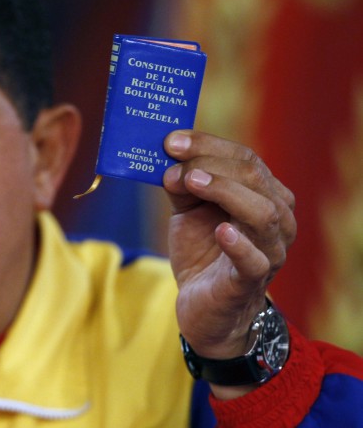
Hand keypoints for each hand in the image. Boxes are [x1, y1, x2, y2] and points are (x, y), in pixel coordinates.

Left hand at [162, 130, 295, 361]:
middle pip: (254, 178)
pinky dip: (239, 243)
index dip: (208, 145)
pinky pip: (255, 260)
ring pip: (262, 214)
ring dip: (226, 192)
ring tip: (192, 182)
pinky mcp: (251, 281)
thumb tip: (169, 160)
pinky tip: (221, 230)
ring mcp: (269, 250)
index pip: (245, 158)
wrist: (203, 305)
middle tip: (174, 162)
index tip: (171, 141)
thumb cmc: (202, 251)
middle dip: (211, 165)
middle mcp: (276, 218)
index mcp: (264, 194)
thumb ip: (182, 185)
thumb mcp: (188, 211)